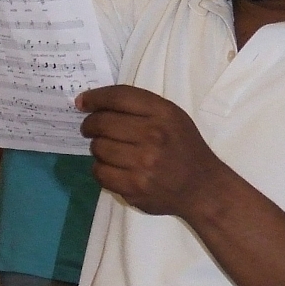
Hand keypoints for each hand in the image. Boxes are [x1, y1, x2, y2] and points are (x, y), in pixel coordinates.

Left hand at [77, 85, 226, 217]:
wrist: (202, 188)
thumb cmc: (184, 147)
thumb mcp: (172, 117)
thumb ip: (139, 107)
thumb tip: (93, 103)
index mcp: (163, 114)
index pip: (119, 97)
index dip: (95, 97)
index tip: (82, 102)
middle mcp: (153, 136)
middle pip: (103, 123)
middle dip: (90, 125)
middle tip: (90, 129)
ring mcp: (143, 164)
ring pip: (98, 148)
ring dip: (98, 148)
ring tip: (108, 150)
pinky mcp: (135, 187)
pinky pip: (100, 173)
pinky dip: (100, 169)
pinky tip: (112, 167)